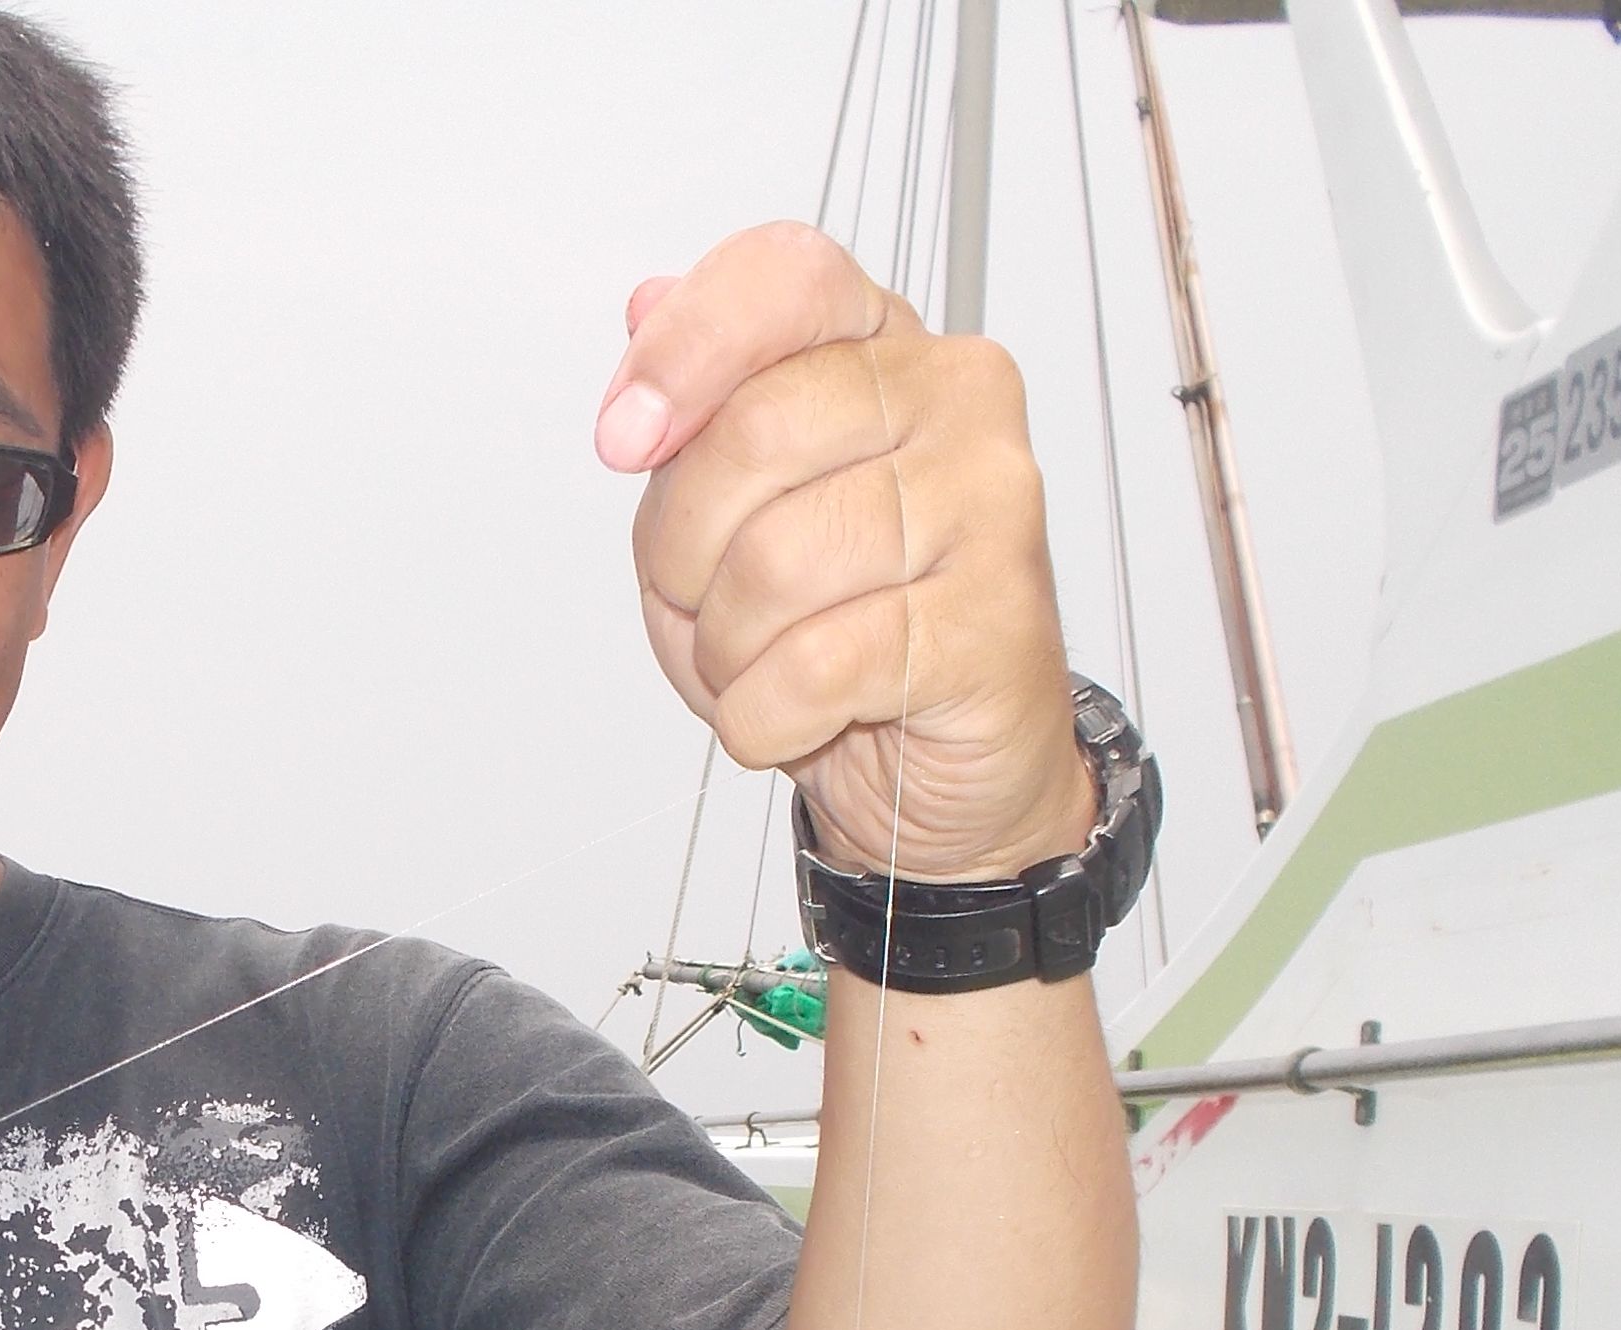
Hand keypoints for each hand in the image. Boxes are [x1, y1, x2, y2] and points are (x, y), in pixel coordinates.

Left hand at [597, 223, 1092, 882]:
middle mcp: (955, 398)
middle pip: (754, 433)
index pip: (784, 278)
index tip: (624, 439)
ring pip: (776, 565)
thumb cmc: (834, 623)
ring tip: (767, 663)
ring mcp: (990, 503)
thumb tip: (645, 304)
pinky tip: (797, 715)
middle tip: (708, 603)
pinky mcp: (995, 620)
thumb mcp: (725, 511)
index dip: (683, 349)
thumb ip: (691, 410)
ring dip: (728, 650)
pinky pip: (816, 666)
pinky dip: (765, 715)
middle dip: (685, 551)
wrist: (939, 761)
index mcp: (884, 345)